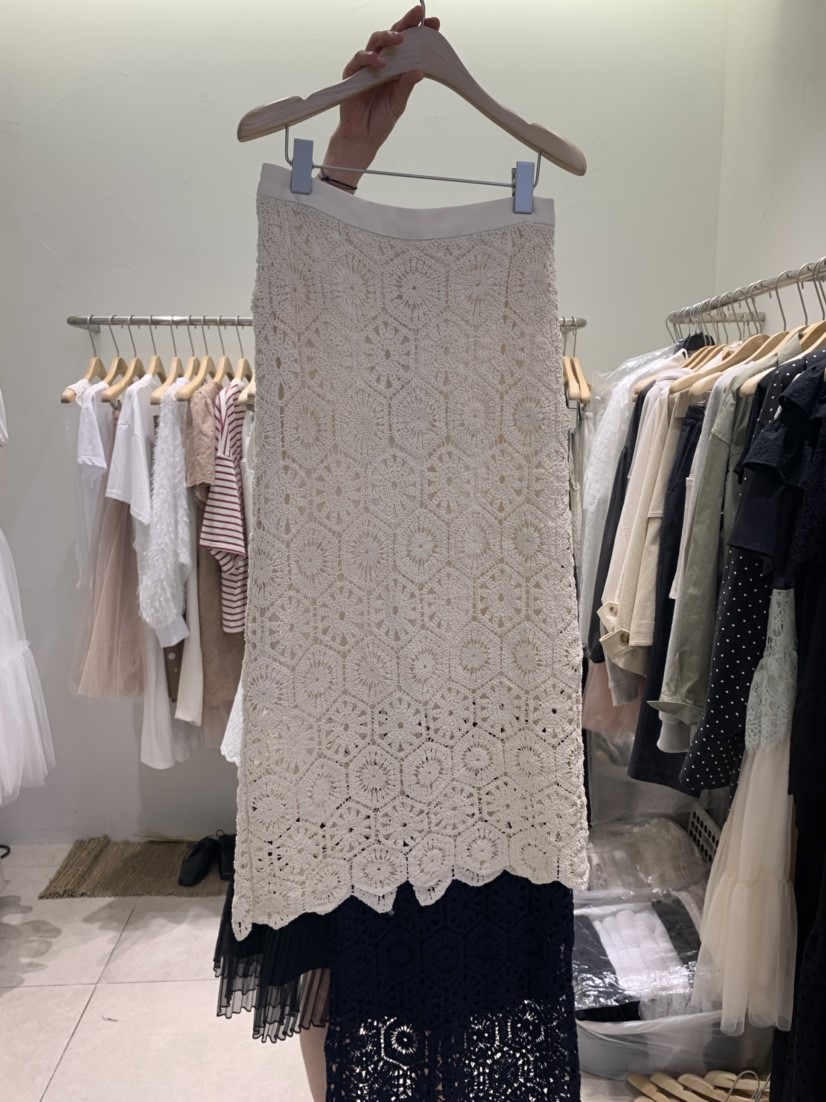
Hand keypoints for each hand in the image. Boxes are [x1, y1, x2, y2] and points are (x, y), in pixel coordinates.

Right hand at [322, 5, 440, 188]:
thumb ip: (406, 86)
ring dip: (388, 37)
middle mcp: (382, 62)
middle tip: (418, 15)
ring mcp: (367, 66)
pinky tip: (381, 63)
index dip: (419, 32)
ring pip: (376, 41)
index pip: (408, 44)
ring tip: (400, 39)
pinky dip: (370, 58)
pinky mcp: (353, 74)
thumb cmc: (380, 119)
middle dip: (406, 23)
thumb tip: (419, 71)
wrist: (363, 138)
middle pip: (393, 36)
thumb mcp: (399, 103)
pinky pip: (360, 59)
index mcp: (396, 67)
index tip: (432, 23)